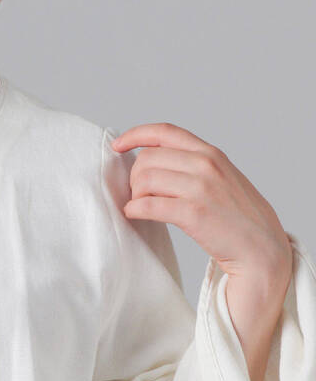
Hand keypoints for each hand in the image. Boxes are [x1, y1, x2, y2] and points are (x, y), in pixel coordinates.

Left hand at [110, 122, 292, 380]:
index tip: (118, 145)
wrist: (262, 249)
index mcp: (210, 153)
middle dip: (134, 177)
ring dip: (134, 195)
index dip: (135, 135)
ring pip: (143, 180)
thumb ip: (193, 165)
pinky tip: (136, 216)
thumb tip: (150, 161)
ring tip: (140, 207)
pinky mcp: (193, 213)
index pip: (164, 132)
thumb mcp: (220, 178)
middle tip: (138, 195)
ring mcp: (200, 188)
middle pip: (147, 159)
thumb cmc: (237, 217)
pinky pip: (148, 205)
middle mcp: (206, 164)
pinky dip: (134, 210)